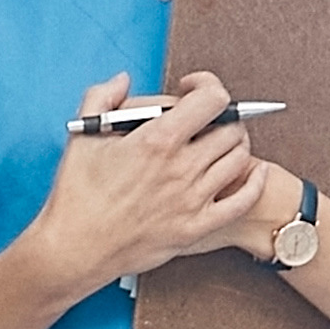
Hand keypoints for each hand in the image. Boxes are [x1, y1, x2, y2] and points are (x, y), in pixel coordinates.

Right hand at [18, 72, 271, 293]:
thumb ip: (102, 96)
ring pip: (240, 159)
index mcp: (157, 140)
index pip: (212, 98)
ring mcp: (192, 199)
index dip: (207, 85)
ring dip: (235, 144)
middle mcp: (181, 168)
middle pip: (230, 128)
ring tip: (219, 144)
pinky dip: (254, 182)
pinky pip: (242, 201)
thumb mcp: (82, 134)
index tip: (191, 90)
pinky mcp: (196, 227)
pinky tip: (253, 172)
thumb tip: (124, 80)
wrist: (74, 249)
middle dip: (220, 116)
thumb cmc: (76, 195)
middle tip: (205, 121)